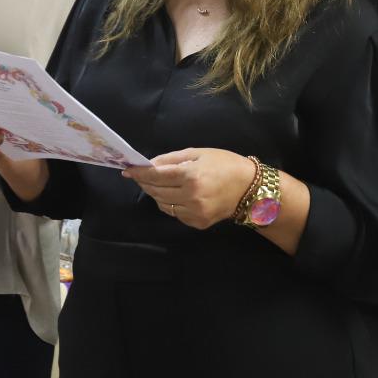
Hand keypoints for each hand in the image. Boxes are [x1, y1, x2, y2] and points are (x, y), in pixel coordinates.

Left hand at [123, 149, 255, 229]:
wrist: (249, 189)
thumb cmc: (224, 164)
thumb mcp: (199, 153)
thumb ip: (172, 159)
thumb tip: (149, 164)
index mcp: (191, 176)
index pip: (157, 176)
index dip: (140, 173)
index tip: (128, 170)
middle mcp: (191, 196)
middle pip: (156, 191)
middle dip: (145, 183)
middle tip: (140, 176)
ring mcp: (194, 212)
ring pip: (163, 205)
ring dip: (156, 194)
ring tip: (158, 185)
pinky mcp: (197, 223)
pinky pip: (175, 213)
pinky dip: (170, 204)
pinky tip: (175, 195)